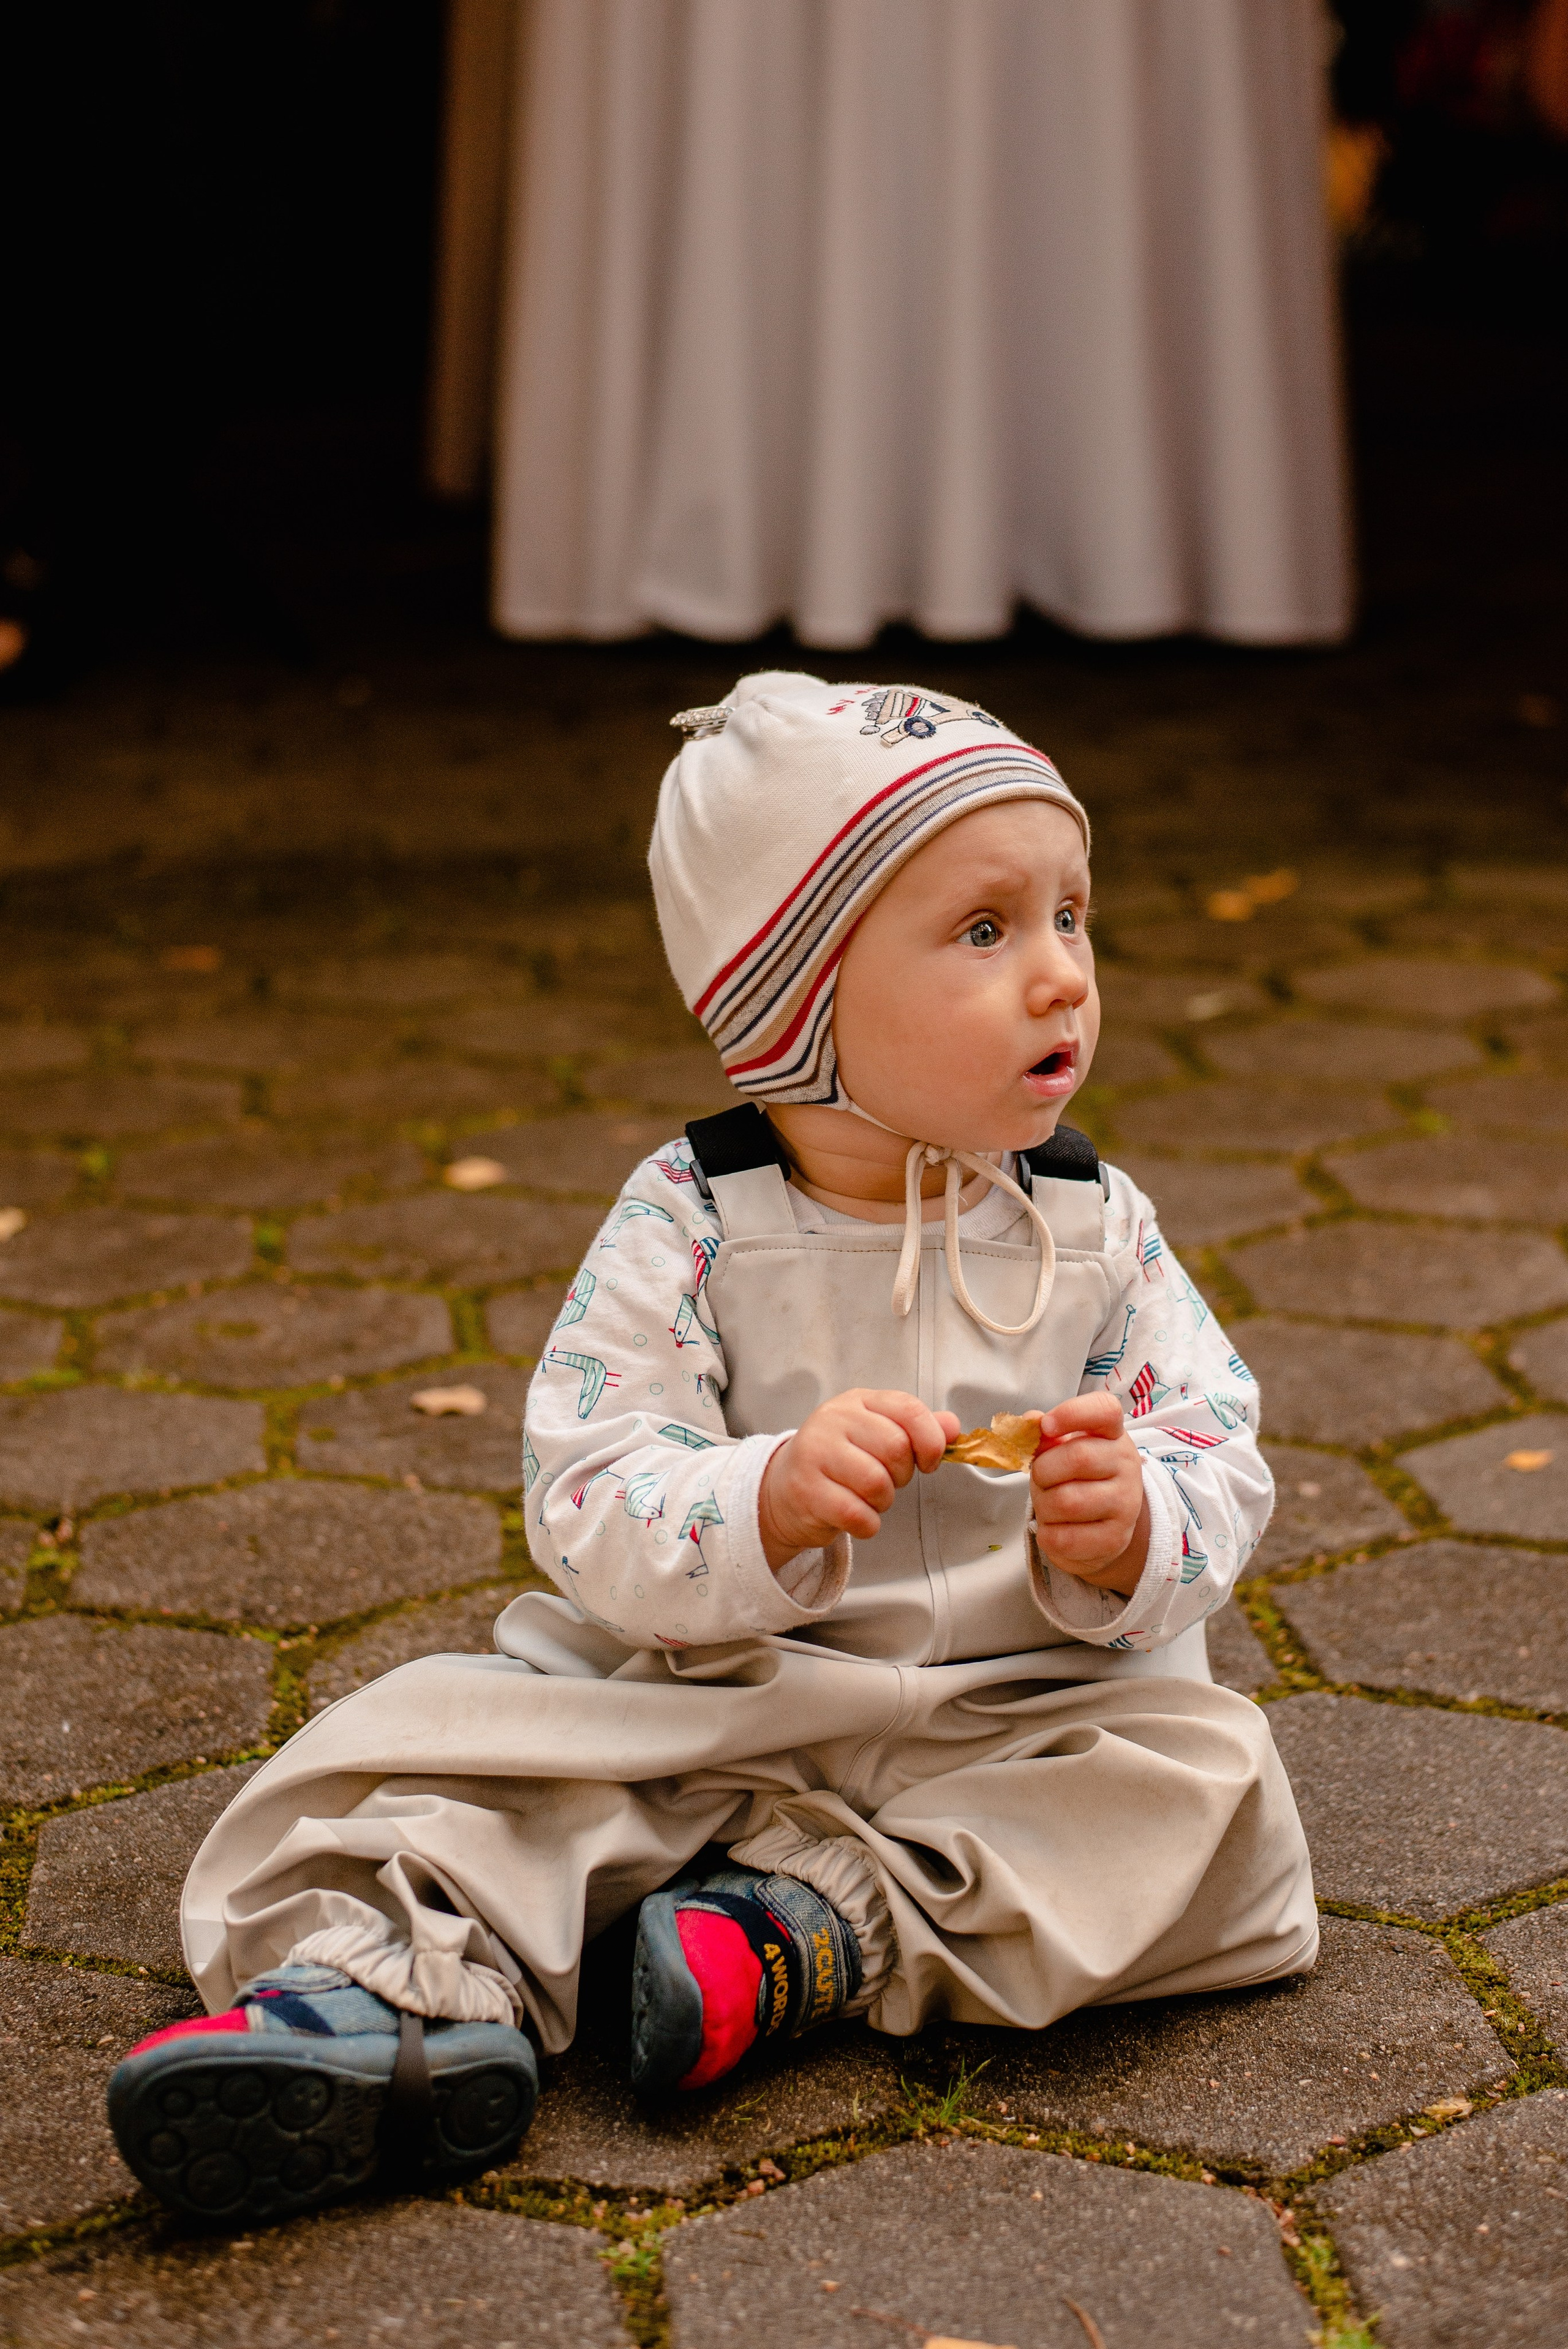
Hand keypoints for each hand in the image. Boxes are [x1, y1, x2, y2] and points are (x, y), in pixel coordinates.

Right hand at [759, 1389, 959, 1571]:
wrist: (782, 1491)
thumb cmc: (839, 1463)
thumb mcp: (876, 1435)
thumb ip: (917, 1429)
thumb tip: (954, 1427)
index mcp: (857, 1402)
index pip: (908, 1408)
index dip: (930, 1439)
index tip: (928, 1461)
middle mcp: (833, 1421)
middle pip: (896, 1448)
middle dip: (902, 1476)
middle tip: (887, 1481)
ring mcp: (815, 1454)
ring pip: (877, 1483)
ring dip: (883, 1501)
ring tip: (868, 1498)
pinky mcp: (806, 1491)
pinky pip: (857, 1514)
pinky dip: (867, 1524)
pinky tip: (855, 1517)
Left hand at [1030, 1392, 1148, 1596]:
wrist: (1101, 1524)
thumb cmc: (1076, 1477)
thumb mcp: (1062, 1449)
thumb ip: (1044, 1435)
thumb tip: (1028, 1423)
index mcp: (1113, 1433)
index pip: (1105, 1409)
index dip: (1072, 1413)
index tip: (1047, 1425)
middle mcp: (1127, 1465)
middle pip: (1078, 1458)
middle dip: (1044, 1470)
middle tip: (1041, 1479)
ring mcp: (1126, 1505)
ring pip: (1066, 1501)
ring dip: (1043, 1504)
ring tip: (1049, 1504)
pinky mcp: (1114, 1540)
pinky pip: (1063, 1537)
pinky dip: (1047, 1533)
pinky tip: (1056, 1528)